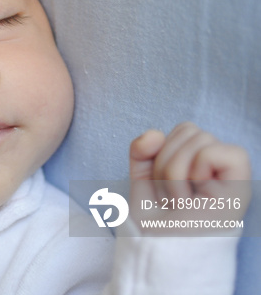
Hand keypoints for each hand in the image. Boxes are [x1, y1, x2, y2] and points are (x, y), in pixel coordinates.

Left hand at [129, 122, 250, 233]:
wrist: (160, 254)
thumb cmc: (156, 223)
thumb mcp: (142, 179)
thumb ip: (143, 151)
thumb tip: (155, 133)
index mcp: (201, 164)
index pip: (185, 129)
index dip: (162, 150)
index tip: (161, 184)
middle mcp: (220, 168)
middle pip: (190, 129)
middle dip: (165, 161)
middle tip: (169, 195)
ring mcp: (232, 176)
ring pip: (200, 137)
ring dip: (175, 171)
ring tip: (179, 199)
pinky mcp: (240, 186)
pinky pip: (213, 151)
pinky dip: (193, 170)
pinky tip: (193, 195)